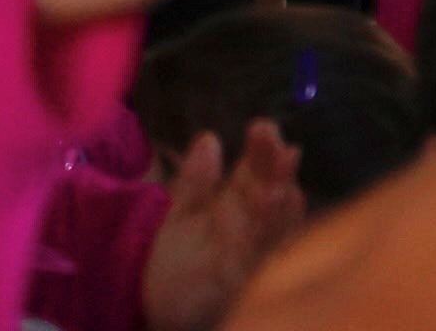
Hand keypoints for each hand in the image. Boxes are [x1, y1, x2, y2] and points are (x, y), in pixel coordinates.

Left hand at [140, 126, 309, 330]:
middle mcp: (245, 235)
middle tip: (284, 147)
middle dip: (275, 177)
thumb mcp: (180, 211)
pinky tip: (268, 240)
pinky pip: (249, 266)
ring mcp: (243, 261)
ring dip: (277, 214)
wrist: (150, 306)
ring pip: (266, 234)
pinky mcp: (232, 286)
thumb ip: (195, 180)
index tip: (266, 128)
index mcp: (232, 212)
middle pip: (264, 201)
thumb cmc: (173, 259)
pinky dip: (260, 251)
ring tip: (285, 187)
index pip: (251, 178)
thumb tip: (210, 138)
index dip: (261, 156)